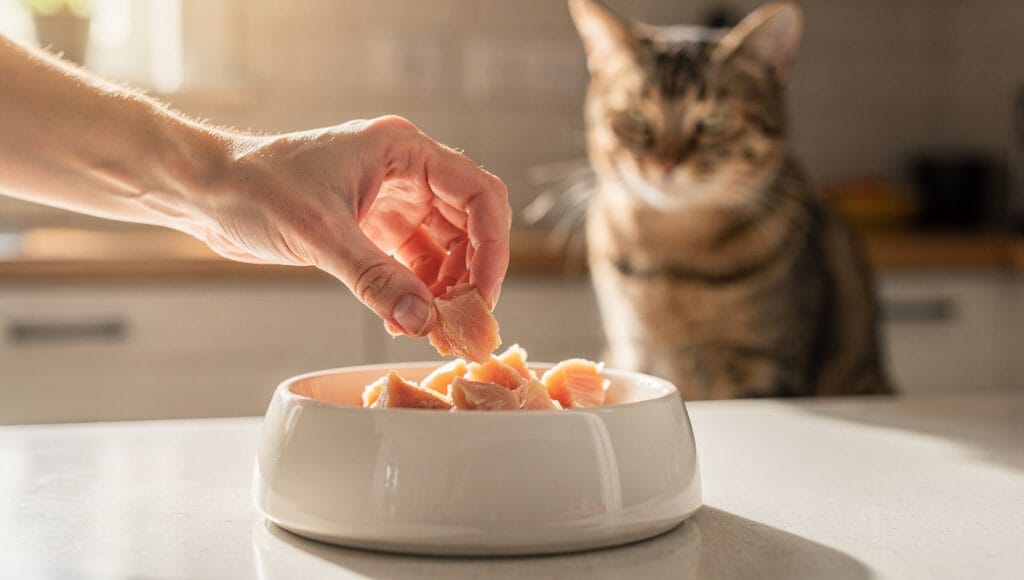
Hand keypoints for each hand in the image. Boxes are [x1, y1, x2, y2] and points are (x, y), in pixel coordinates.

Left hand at [193, 116, 510, 336]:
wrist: (207, 192)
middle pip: (469, 223)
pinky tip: (404, 319)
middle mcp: (405, 171)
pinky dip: (415, 291)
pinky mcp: (373, 225)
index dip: (492, 246)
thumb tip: (423, 321)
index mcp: (402, 150)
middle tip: (461, 319)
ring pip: (445, 247)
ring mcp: (392, 198)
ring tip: (429, 325)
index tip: (484, 294)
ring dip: (443, 288)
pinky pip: (414, 261)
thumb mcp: (320, 234)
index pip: (477, 193)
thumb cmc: (254, 188)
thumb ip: (375, 279)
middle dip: (469, 273)